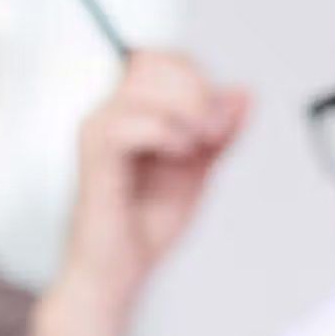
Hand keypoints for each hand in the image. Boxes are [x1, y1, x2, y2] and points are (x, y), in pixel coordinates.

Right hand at [57, 51, 249, 312]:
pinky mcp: (94, 158)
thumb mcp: (196, 170)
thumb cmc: (142, 226)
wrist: (117, 273)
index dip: (197, 78)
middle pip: (153, 62)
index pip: (162, 62)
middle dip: (195, 90)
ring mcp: (97, 133)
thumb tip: (241, 93)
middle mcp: (109, 115)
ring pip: (141, 85)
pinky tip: (178, 154)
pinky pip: (126, 123)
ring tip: (197, 146)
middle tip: (214, 132)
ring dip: (183, 110)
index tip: (220, 122)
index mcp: (130, 114)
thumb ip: (219, 132)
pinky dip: (162, 132)